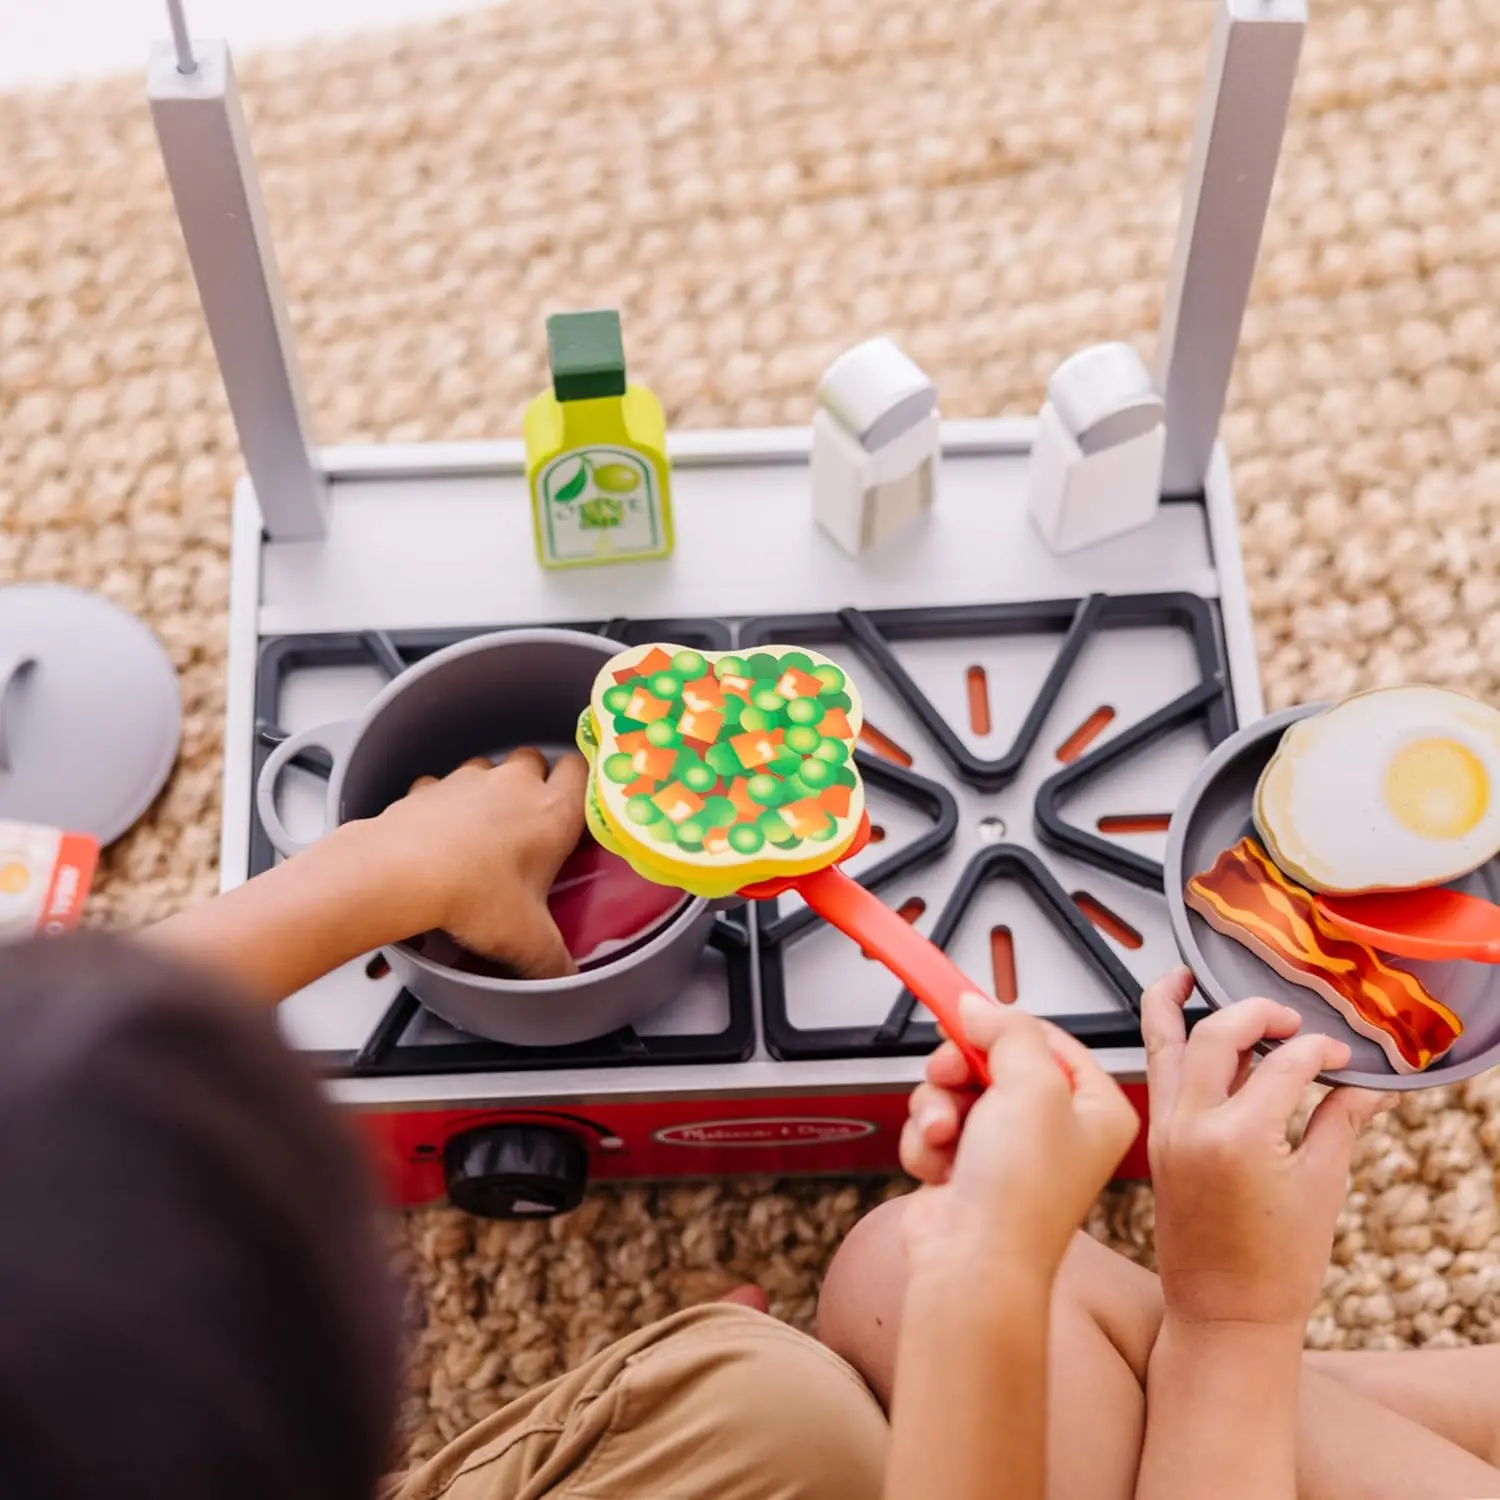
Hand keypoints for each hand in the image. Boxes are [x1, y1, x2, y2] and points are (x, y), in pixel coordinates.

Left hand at [358, 748, 588, 979]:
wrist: (399, 874)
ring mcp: (467, 781)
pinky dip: (440, 804)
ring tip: (482, 831)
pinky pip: (439, 786)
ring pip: (488, 768)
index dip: (581, 783)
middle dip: (534, 783)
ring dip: (488, 790)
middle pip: (535, 760)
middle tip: (530, 824)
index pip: (582, 770)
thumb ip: (555, 962)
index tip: (577, 806)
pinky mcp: (427, 788)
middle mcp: (513, 785)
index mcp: (552, 812)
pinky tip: (438, 836)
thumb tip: (566, 978)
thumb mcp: (527, 941)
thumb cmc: (472, 896)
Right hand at [900, 993, 1139, 1283]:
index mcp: (1095, 1107)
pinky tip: (940, 1163)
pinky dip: (928, 1139)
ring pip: (956, 1089)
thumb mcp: (1032, 1086)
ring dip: (939, 1106)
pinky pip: (936, 1123)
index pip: (1047, 1038)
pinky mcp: (967, 1168)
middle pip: (993, 1059)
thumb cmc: (1022, 1195)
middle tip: (951, 1073)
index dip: (1004, 1026)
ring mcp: (1009, 1150)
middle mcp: (1056, 1129)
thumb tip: (978, 1005)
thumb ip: (1008, 1031)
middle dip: (961, 1068)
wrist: (974, 1265)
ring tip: (946, 1134)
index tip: (966, 1009)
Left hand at [1143, 967, 1391, 1332]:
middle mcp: (1192, 1125)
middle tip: (1290, 1017)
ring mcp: (1165, 1129)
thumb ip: (1340, 1123)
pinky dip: (1164, 1038)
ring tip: (1192, 975)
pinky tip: (1176, 1018)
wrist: (1223, 1317)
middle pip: (1218, 1034)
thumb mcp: (1322, 1189)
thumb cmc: (1276, 1266)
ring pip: (1166, 1042)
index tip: (1342, 1057)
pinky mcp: (1154, 1138)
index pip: (1284, 1064)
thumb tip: (1371, 1084)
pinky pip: (1156, 1071)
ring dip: (1180, 1004)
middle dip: (1257, 1012)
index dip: (1319, 1051)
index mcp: (1239, 1138)